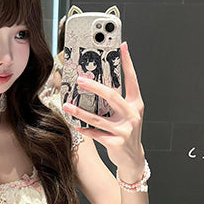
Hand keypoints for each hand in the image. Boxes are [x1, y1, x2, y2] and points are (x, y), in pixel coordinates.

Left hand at [62, 42, 145, 179]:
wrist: (133, 157)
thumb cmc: (127, 131)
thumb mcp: (127, 113)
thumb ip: (117, 99)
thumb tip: (97, 82)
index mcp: (136, 104)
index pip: (132, 79)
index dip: (127, 62)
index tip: (122, 46)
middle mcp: (132, 115)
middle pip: (112, 96)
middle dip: (94, 86)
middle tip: (80, 80)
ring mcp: (125, 129)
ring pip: (98, 118)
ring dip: (81, 111)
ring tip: (68, 105)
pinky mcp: (115, 142)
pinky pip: (96, 134)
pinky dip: (84, 129)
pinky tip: (75, 125)